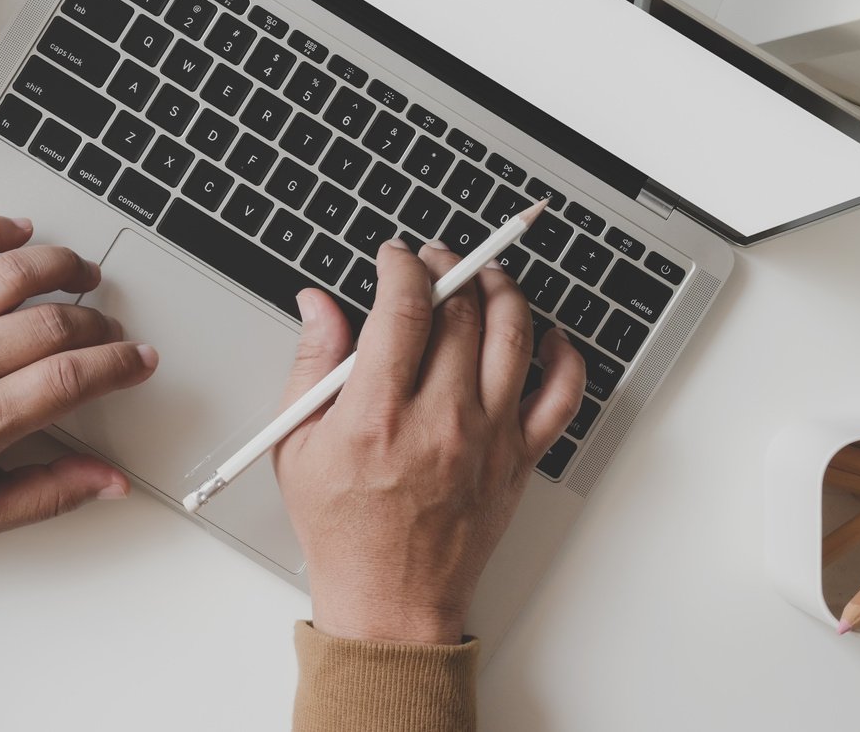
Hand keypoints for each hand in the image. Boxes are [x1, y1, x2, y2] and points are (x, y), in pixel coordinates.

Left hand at [0, 215, 158, 538]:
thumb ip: (50, 494)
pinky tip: (18, 231)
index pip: (69, 378)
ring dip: (61, 266)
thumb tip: (109, 482)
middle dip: (97, 325)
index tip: (139, 360)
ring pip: (12, 273)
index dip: (118, 365)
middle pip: (52, 323)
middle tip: (109, 333)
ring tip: (82, 274)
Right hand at [273, 240, 584, 644]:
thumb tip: (318, 305)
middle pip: (462, 311)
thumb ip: (311, 365)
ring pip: (514, 335)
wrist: (391, 602)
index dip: (402, 266)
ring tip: (484, 276)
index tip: (395, 257)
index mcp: (378, 415)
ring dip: (501, 290)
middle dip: (448, 267)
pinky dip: (561, 354)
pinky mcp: (519, 459)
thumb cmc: (344, 530)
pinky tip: (543, 336)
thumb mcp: (297, 446)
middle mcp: (441, 420)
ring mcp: (488, 438)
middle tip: (434, 261)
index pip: (405, 307)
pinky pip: (562, 394)